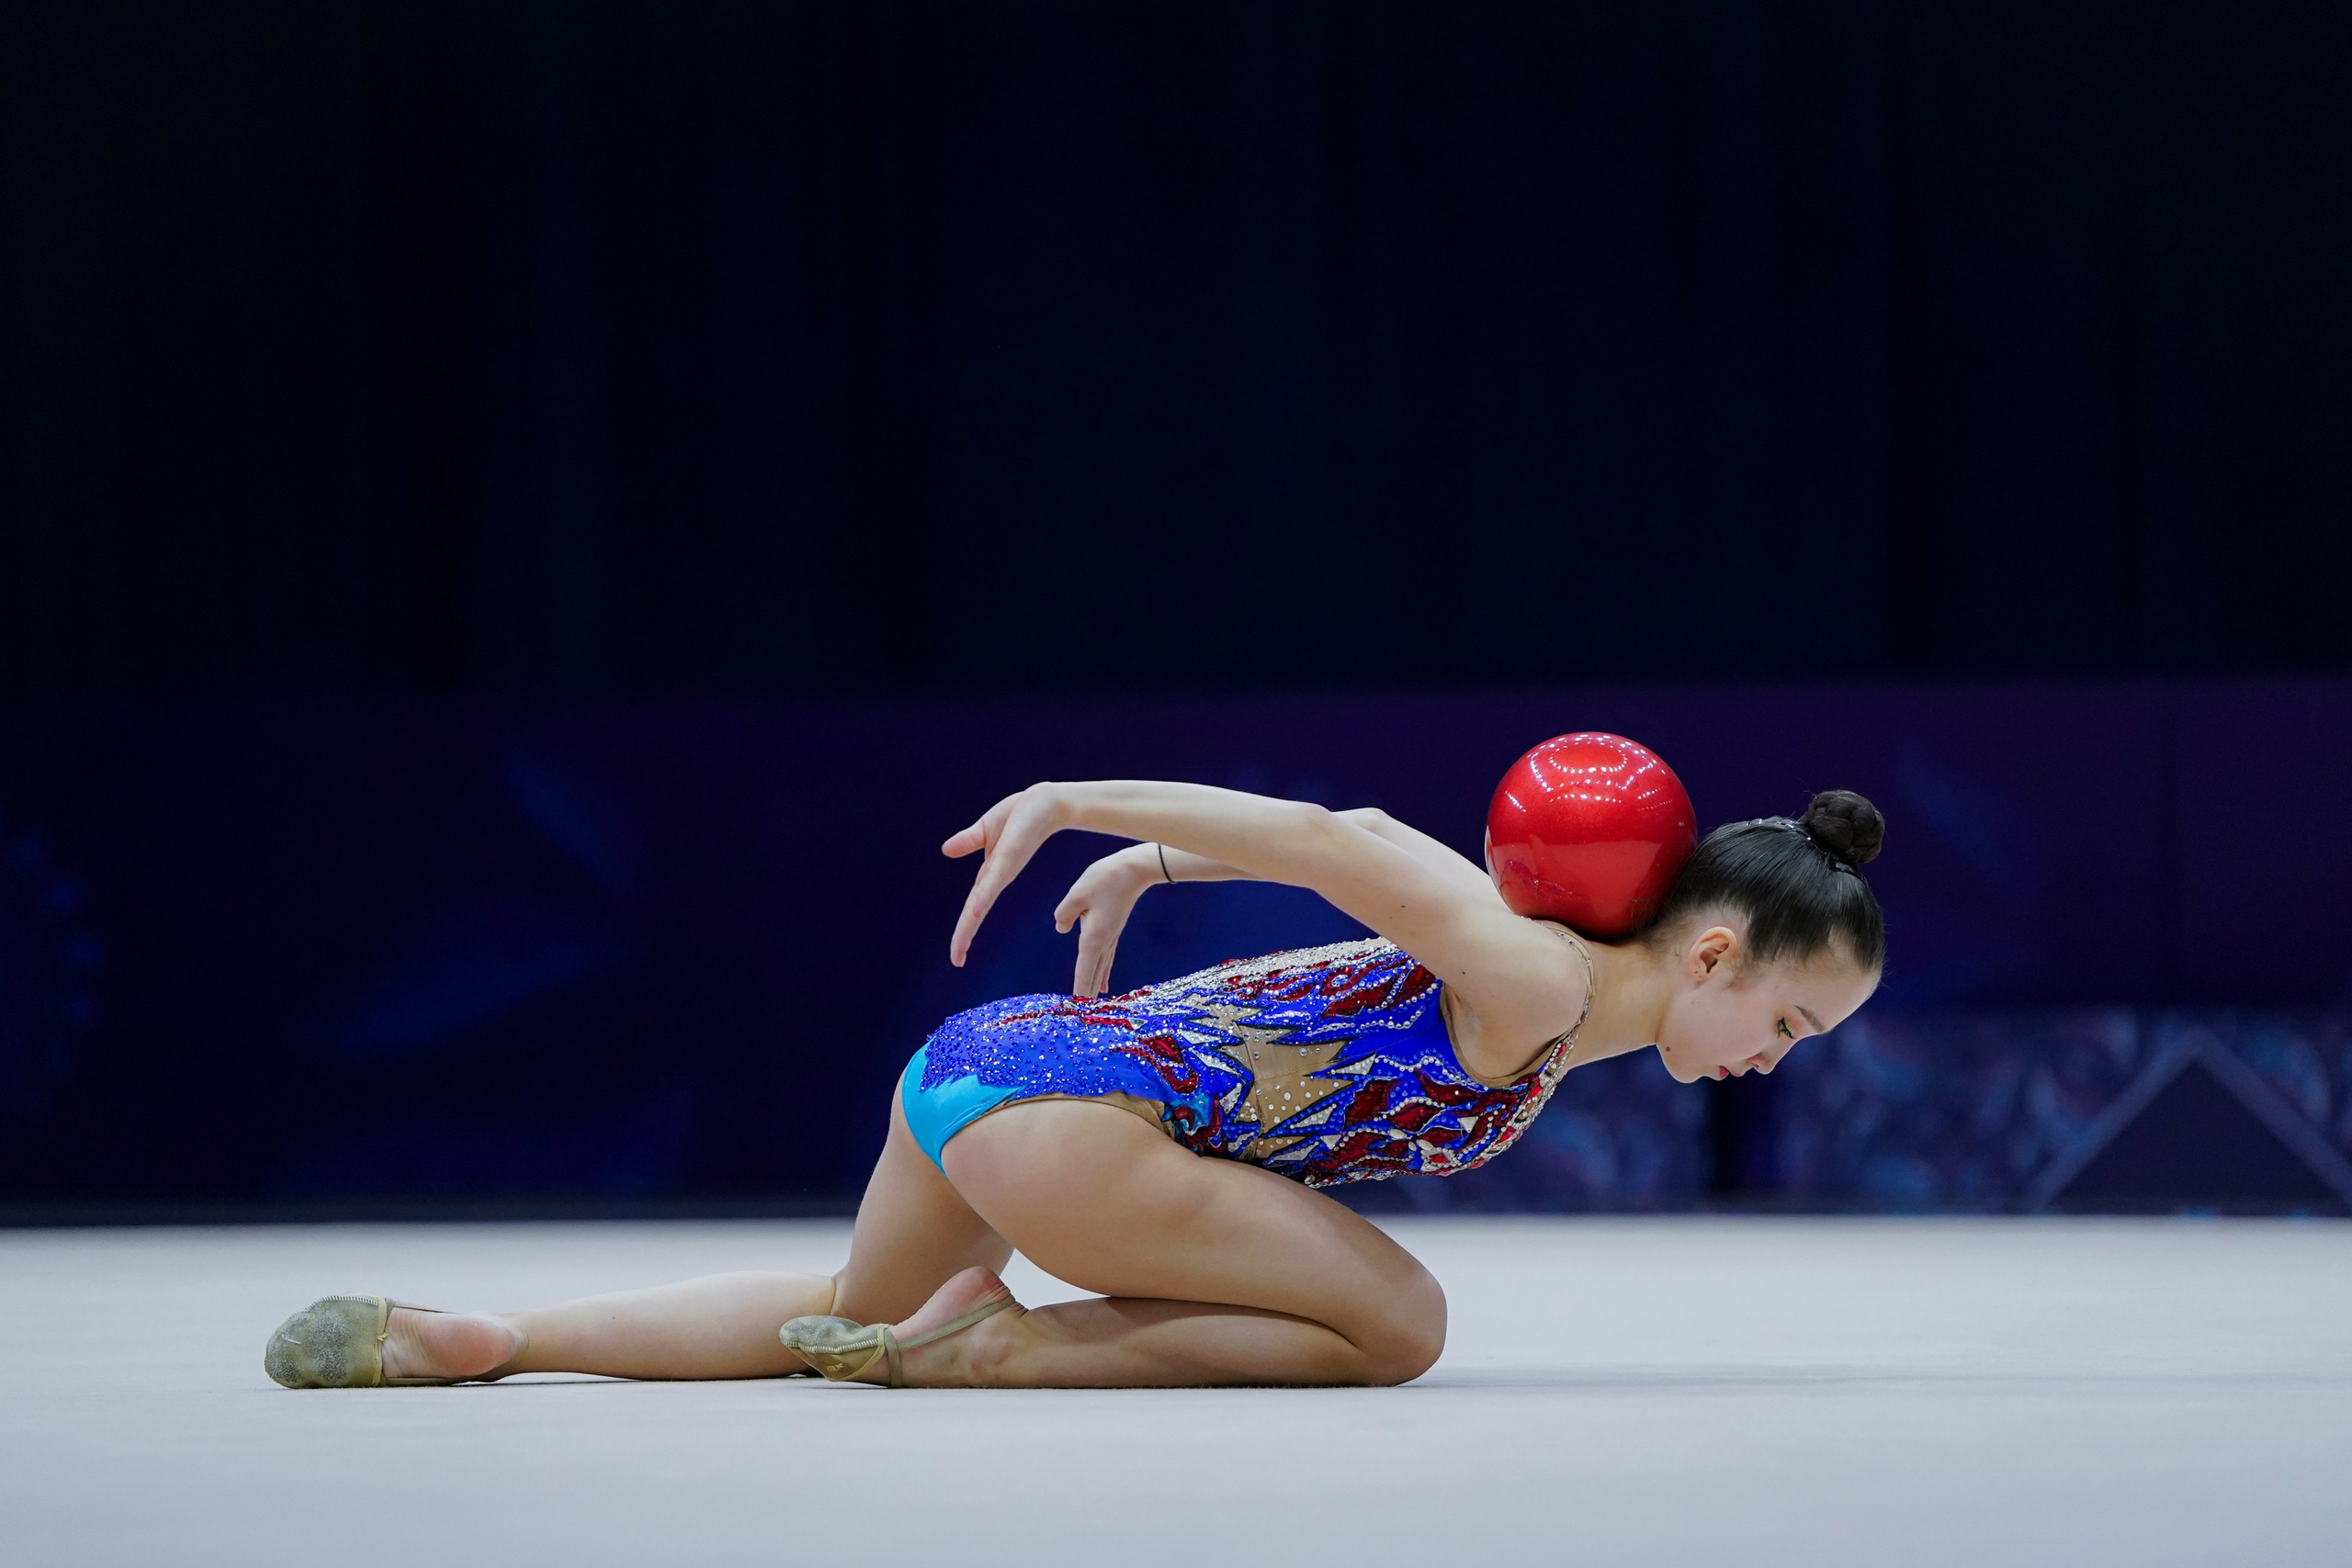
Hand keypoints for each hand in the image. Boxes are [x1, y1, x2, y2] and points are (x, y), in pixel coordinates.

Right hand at [941, 783, 1069, 966]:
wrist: (1046, 800)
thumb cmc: (1021, 815)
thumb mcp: (986, 829)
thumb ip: (969, 841)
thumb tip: (946, 850)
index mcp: (991, 872)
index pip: (973, 906)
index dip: (964, 929)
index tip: (957, 954)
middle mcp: (998, 876)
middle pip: (975, 911)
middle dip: (964, 936)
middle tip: (956, 961)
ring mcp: (1004, 869)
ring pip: (982, 901)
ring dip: (970, 923)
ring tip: (960, 946)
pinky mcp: (1009, 857)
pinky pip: (994, 879)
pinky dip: (984, 896)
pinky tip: (976, 911)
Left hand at [1053, 848, 1155, 996]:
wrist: (1135, 869)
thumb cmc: (1105, 879)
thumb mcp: (1077, 894)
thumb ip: (1064, 914)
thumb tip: (1061, 929)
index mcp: (1093, 938)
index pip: (1083, 971)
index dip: (1079, 991)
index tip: (1076, 1010)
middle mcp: (1104, 942)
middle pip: (1093, 975)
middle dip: (1087, 995)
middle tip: (1082, 1016)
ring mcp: (1111, 937)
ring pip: (1100, 969)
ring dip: (1094, 986)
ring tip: (1091, 1004)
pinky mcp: (1114, 929)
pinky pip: (1106, 958)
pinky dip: (1103, 973)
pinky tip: (1104, 982)